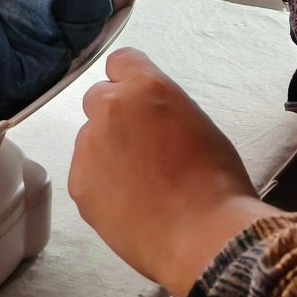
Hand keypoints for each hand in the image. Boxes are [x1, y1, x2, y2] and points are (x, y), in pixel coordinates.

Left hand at [66, 49, 270, 294]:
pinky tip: (129, 206)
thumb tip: (149, 120)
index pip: (121, 62)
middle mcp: (110, 108)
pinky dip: (101, 186)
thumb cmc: (217, 182)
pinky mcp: (78, 183)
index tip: (137, 100)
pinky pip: (85, 175)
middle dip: (115, 117)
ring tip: (139, 186)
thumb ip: (163, 111)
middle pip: (99, 99)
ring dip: (107, 153)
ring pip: (90, 140)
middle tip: (140, 148)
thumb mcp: (198, 125)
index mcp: (146, 88)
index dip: (129, 81)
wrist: (204, 235)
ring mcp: (89, 146)